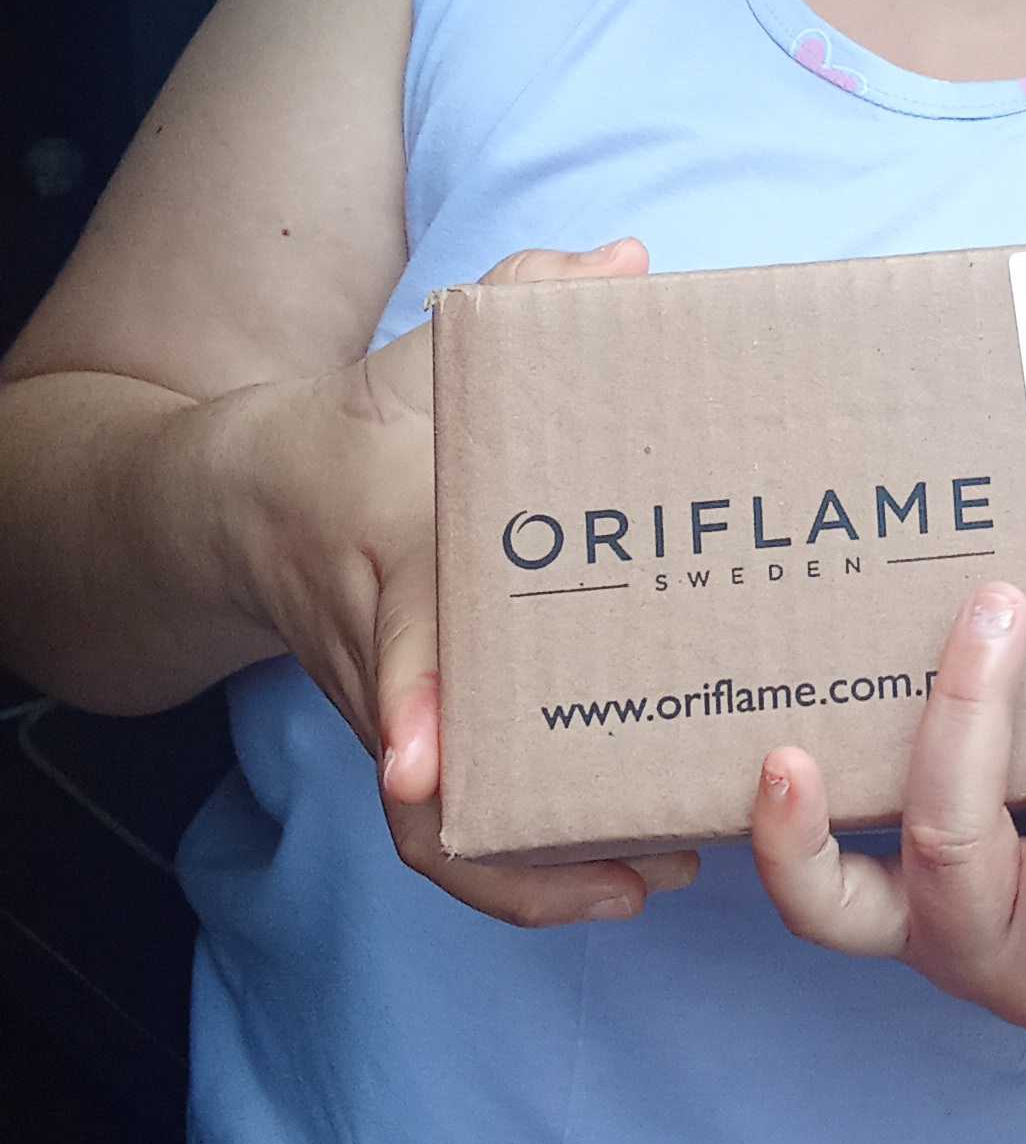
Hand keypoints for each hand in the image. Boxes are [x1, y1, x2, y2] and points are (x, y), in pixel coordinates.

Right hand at [219, 237, 699, 929]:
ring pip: (433, 828)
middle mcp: (386, 647)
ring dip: (538, 876)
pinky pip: (448, 836)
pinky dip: (522, 877)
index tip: (419, 757)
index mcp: (390, 547)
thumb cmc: (365, 427)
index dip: (407, 696)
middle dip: (511, 834)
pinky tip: (620, 879)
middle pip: (421, 765)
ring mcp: (393, 710)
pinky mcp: (409, 744)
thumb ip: (526, 301)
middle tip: (646, 849)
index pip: (393, 634)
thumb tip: (625, 265)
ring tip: (661, 875)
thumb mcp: (428, 355)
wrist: (247, 502)